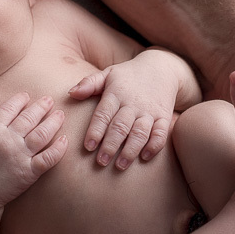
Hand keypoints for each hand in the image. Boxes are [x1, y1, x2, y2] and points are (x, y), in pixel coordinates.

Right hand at [0, 92, 68, 209]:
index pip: (9, 108)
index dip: (20, 100)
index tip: (27, 96)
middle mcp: (7, 140)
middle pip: (29, 118)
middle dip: (42, 106)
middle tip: (50, 100)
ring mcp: (19, 156)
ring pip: (42, 134)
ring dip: (53, 122)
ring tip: (60, 114)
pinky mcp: (29, 172)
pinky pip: (48, 158)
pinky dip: (59, 148)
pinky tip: (65, 140)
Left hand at [70, 49, 196, 169]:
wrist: (161, 68)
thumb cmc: (128, 76)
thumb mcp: (108, 74)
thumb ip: (89, 84)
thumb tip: (71, 93)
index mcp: (116, 94)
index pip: (104, 114)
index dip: (95, 130)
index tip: (88, 147)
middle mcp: (133, 104)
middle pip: (121, 127)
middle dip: (110, 145)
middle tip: (101, 162)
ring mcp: (149, 111)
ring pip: (140, 132)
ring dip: (130, 150)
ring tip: (120, 165)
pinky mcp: (164, 117)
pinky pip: (161, 133)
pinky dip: (154, 145)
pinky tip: (145, 157)